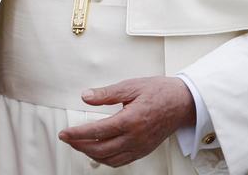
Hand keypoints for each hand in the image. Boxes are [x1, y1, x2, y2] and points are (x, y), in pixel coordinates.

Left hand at [58, 76, 195, 167]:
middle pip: (100, 149)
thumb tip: (86, 96)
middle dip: (80, 146)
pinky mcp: (143, 150)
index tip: (65, 133)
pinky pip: (121, 161)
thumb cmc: (159, 92)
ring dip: (91, 154)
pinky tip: (98, 152)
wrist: (182, 103)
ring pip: (110, 159)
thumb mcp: (130, 86)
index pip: (97, 132)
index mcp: (131, 120)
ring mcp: (140, 147)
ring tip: (79, 144)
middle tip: (67, 139)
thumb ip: (106, 93)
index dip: (77, 134)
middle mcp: (135, 138)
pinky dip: (106, 159)